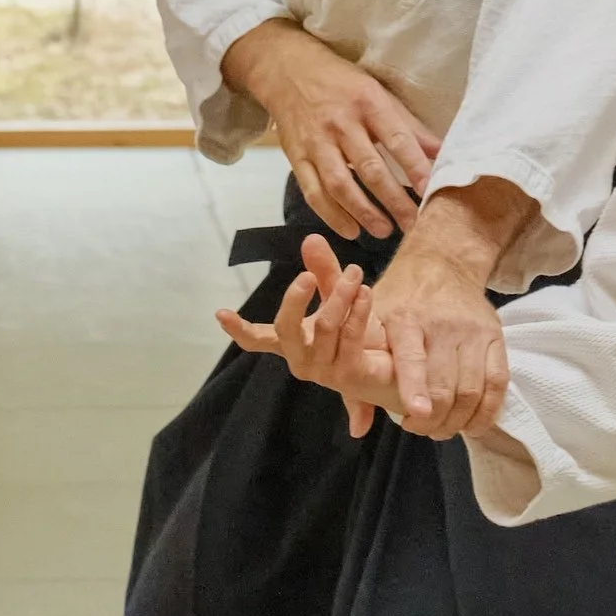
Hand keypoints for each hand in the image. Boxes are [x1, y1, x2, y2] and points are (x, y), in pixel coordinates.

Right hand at [217, 236, 403, 438]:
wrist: (394, 369)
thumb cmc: (362, 336)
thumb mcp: (338, 299)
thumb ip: (324, 272)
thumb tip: (310, 238)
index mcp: (293, 343)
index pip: (258, 340)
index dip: (239, 329)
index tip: (220, 313)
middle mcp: (302, 360)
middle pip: (286, 328)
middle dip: (295, 299)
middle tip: (307, 275)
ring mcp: (324, 372)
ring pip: (324, 326)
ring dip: (340, 295)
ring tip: (355, 273)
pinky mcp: (349, 376)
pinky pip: (350, 337)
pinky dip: (357, 310)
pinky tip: (365, 291)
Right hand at [222, 19, 439, 240]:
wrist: (287, 69)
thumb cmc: (343, 85)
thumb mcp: (379, 95)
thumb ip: (411, 127)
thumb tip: (445, 153)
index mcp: (368, 103)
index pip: (396, 139)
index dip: (415, 167)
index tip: (430, 192)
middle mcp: (341, 123)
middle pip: (370, 168)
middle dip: (394, 201)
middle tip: (414, 225)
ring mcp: (316, 141)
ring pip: (339, 183)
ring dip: (363, 212)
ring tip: (384, 231)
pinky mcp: (295, 156)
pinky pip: (312, 190)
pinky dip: (331, 214)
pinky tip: (350, 230)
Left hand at [360, 180, 532, 442]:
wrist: (442, 262)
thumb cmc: (398, 300)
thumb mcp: (370, 324)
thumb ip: (358, 373)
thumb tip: (357, 428)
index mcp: (405, 318)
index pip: (413, 358)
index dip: (415, 388)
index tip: (416, 413)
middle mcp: (442, 324)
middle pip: (446, 383)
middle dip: (435, 418)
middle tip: (422, 430)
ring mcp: (472, 330)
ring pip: (473, 388)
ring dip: (459, 419)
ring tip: (443, 429)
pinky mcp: (495, 335)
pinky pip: (498, 382)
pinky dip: (488, 410)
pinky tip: (473, 424)